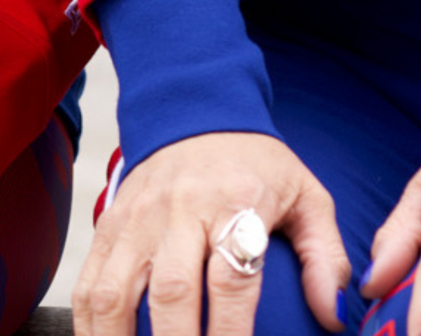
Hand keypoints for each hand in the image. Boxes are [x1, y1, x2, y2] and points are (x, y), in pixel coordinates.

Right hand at [74, 132, 349, 335]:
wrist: (194, 107)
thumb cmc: (256, 164)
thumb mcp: (306, 195)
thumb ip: (327, 256)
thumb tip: (333, 316)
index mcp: (233, 202)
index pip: (231, 281)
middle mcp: (178, 210)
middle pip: (171, 293)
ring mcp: (136, 217)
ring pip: (113, 293)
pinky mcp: (108, 223)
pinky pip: (87, 282)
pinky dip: (88, 326)